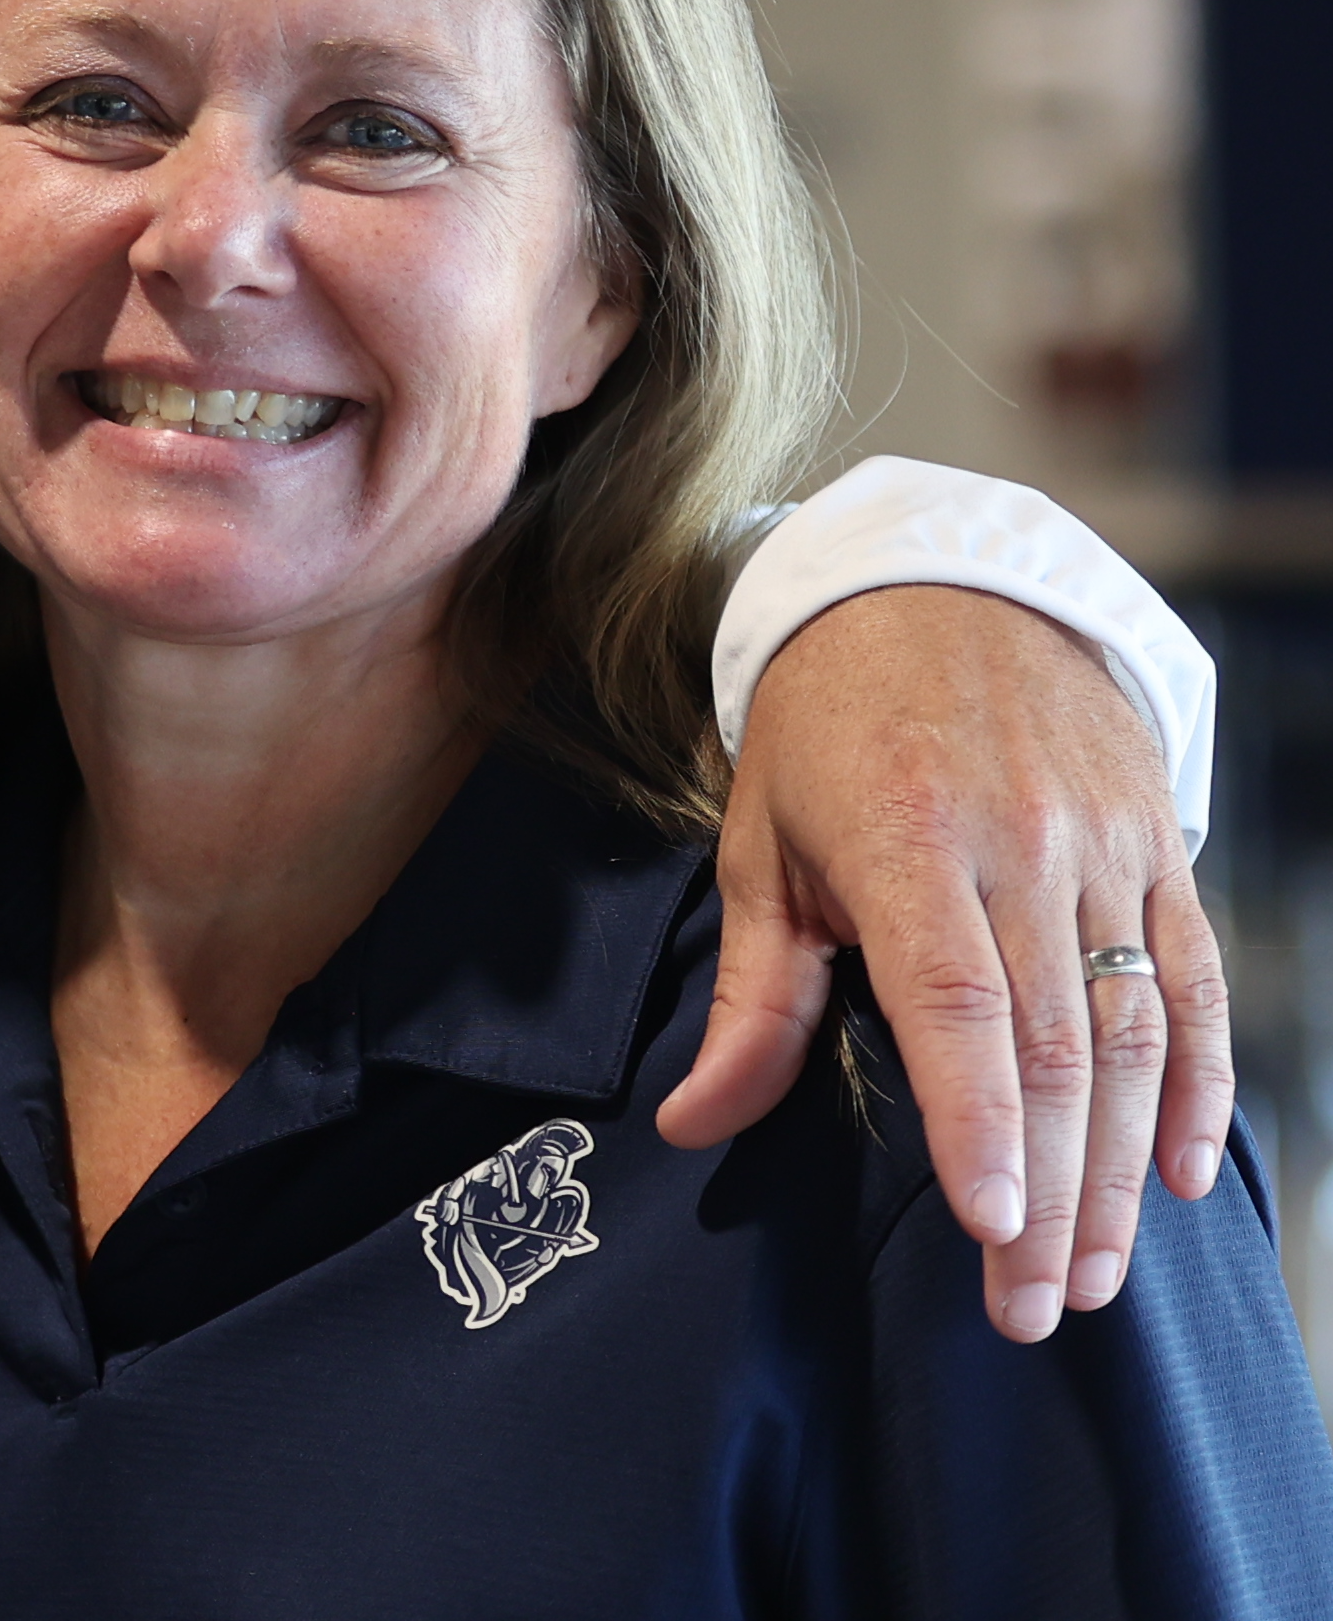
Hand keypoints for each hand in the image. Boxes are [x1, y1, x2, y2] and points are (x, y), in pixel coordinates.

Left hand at [657, 583, 1230, 1341]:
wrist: (935, 583)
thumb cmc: (825, 723)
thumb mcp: (762, 841)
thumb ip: (749, 995)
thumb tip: (692, 1122)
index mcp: (905, 835)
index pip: (955, 1000)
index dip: (978, 1120)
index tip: (988, 1226)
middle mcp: (1018, 843)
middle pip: (1050, 1046)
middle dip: (1048, 1194)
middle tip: (1032, 1305)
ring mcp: (1103, 844)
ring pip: (1131, 1032)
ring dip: (1118, 1169)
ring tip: (1093, 1274)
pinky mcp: (1159, 845)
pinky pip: (1190, 982)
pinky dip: (1197, 1087)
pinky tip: (1177, 1175)